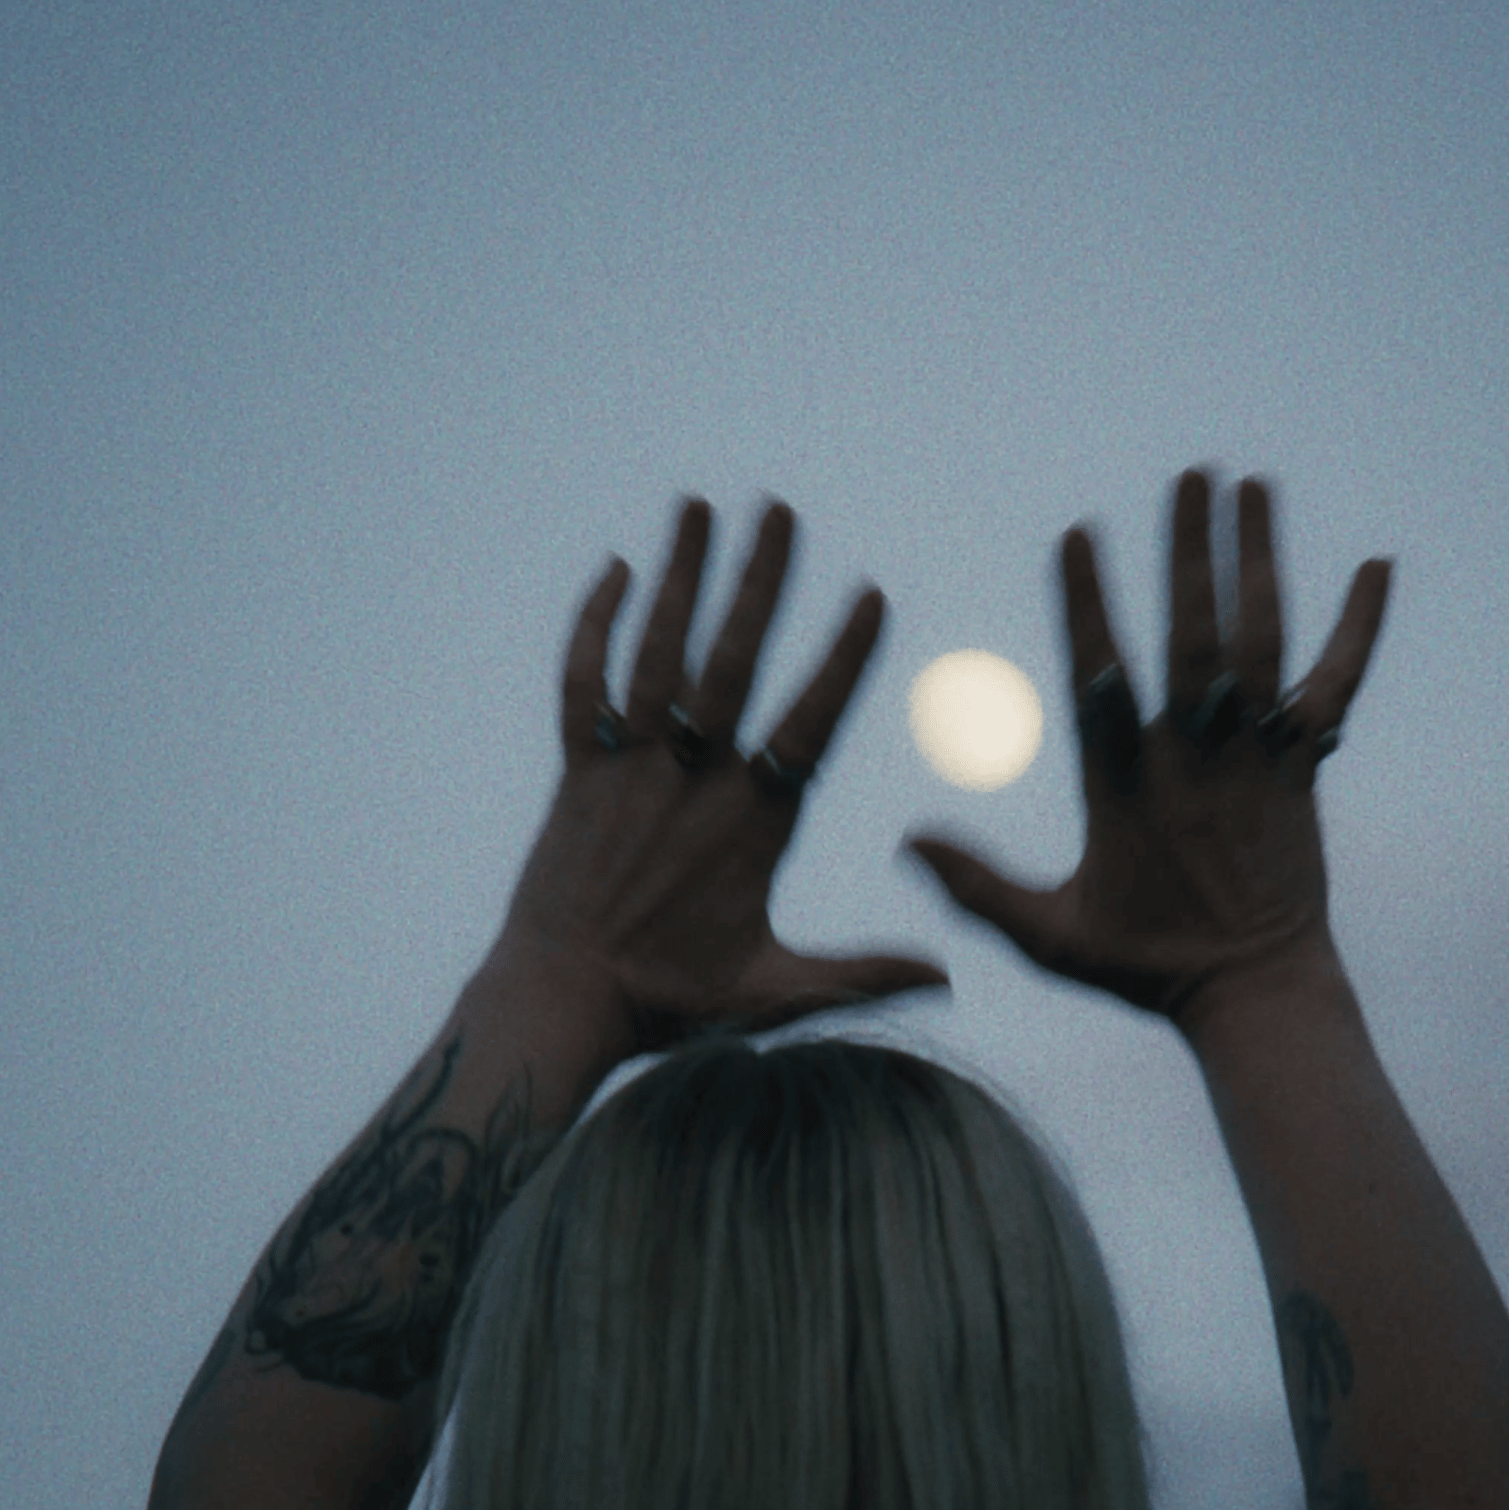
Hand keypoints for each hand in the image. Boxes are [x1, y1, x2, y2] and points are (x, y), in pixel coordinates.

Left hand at [506, 497, 946, 1056]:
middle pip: (727, 664)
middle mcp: (690, 781)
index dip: (842, 657)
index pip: (807, 723)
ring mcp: (628, 771)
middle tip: (777, 511)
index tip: (870, 593)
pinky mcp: (575, 774)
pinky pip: (581, 685)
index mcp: (750, 822)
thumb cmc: (670, 1001)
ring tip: (697, 507)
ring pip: (655, 656)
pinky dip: (595, 627)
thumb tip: (948, 976)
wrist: (560, 1000)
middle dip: (757, 583)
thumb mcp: (778, 992)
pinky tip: (616, 572)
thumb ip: (864, 973)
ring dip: (679, 577)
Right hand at [908, 470, 1390, 1017]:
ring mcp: (1256, 755)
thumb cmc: (1143, 966)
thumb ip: (974, 886)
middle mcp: (1195, 755)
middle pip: (1195, 636)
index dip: (1088, 603)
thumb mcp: (1045, 934)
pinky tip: (1376, 566)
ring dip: (1257, 560)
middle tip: (1191, 477)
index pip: (1103, 674)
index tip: (1079, 534)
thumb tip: (904, 840)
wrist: (1254, 992)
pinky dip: (1359, 627)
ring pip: (1262, 643)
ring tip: (1250, 486)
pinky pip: (1336, 686)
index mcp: (1126, 784)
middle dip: (1191, 553)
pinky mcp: (1303, 766)